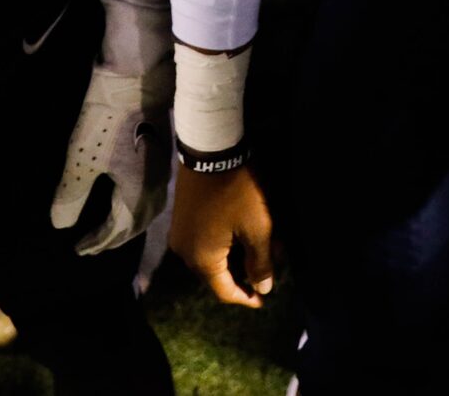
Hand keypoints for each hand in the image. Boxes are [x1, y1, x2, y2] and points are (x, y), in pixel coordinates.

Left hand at [50, 63, 167, 254]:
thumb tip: (60, 226)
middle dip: (115, 238)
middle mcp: (154, 189)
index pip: (117, 230)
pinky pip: (152, 194)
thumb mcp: (81, 161)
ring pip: (148, 209)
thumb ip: (71, 197)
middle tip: (95, 245)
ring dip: (129, 224)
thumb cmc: (106, 122)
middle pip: (137, 224)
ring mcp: (161, 171)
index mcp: (136, 195)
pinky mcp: (160, 155)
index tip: (79, 249)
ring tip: (113, 227)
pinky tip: (128, 196)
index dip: (97, 242)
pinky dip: (138, 206)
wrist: (136, 81)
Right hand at [173, 161, 273, 307]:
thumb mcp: (258, 228)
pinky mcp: (182, 217)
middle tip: (267, 269)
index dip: (246, 298)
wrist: (212, 149)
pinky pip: (203, 242)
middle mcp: (185, 252)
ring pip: (210, 258)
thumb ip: (260, 263)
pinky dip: (223, 244)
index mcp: (201, 260)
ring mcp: (180, 233)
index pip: (224, 291)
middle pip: (215, 276)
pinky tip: (240, 235)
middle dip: (243, 275)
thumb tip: (262, 288)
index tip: (264, 299)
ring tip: (259, 250)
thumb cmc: (238, 192)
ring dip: (234, 257)